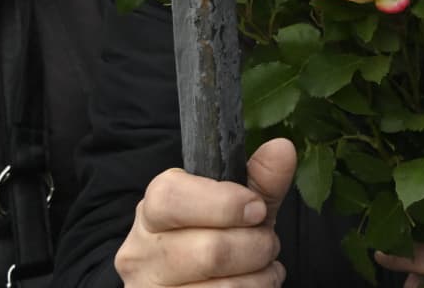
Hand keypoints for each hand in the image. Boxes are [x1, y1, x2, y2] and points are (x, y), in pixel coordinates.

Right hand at [113, 138, 294, 286]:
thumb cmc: (215, 236)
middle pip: (209, 252)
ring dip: (260, 276)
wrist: (191, 282)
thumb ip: (261, 179)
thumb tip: (282, 148)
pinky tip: (254, 284)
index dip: (223, 203)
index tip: (257, 209)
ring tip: (262, 265)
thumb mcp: (238, 205)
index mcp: (153, 211)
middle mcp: (141, 253)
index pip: (171, 198)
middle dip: (256, 246)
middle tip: (267, 242)